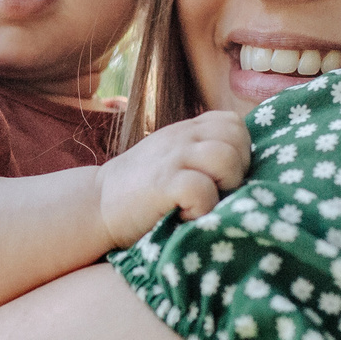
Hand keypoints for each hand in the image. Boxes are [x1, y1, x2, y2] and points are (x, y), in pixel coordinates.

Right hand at [97, 110, 250, 247]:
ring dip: (225, 187)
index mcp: (187, 130)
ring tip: (206, 203)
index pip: (234, 123)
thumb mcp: (171, 158)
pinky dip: (202, 209)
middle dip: (238, 169)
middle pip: (237, 138)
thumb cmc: (141, 191)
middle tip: (217, 192)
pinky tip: (188, 215)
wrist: (95, 205)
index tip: (222, 176)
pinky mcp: (163, 184)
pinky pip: (202, 189)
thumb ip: (200, 152)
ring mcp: (172, 158)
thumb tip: (244, 170)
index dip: (239, 150)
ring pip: (226, 159)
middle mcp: (182, 138)